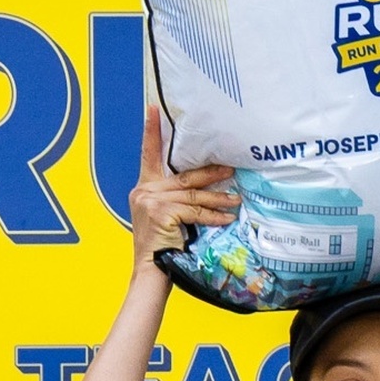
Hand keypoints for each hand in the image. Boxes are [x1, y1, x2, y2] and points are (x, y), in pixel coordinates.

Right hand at [127, 103, 239, 271]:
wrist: (150, 271)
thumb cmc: (160, 247)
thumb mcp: (161, 217)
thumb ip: (173, 199)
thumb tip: (201, 188)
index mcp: (144, 188)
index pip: (148, 154)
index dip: (151, 131)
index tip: (153, 109)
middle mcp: (145, 190)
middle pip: (184, 177)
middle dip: (210, 173)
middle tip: (231, 169)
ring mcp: (152, 201)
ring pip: (193, 194)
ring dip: (218, 197)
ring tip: (236, 198)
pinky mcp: (162, 213)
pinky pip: (195, 211)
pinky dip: (213, 215)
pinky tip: (226, 217)